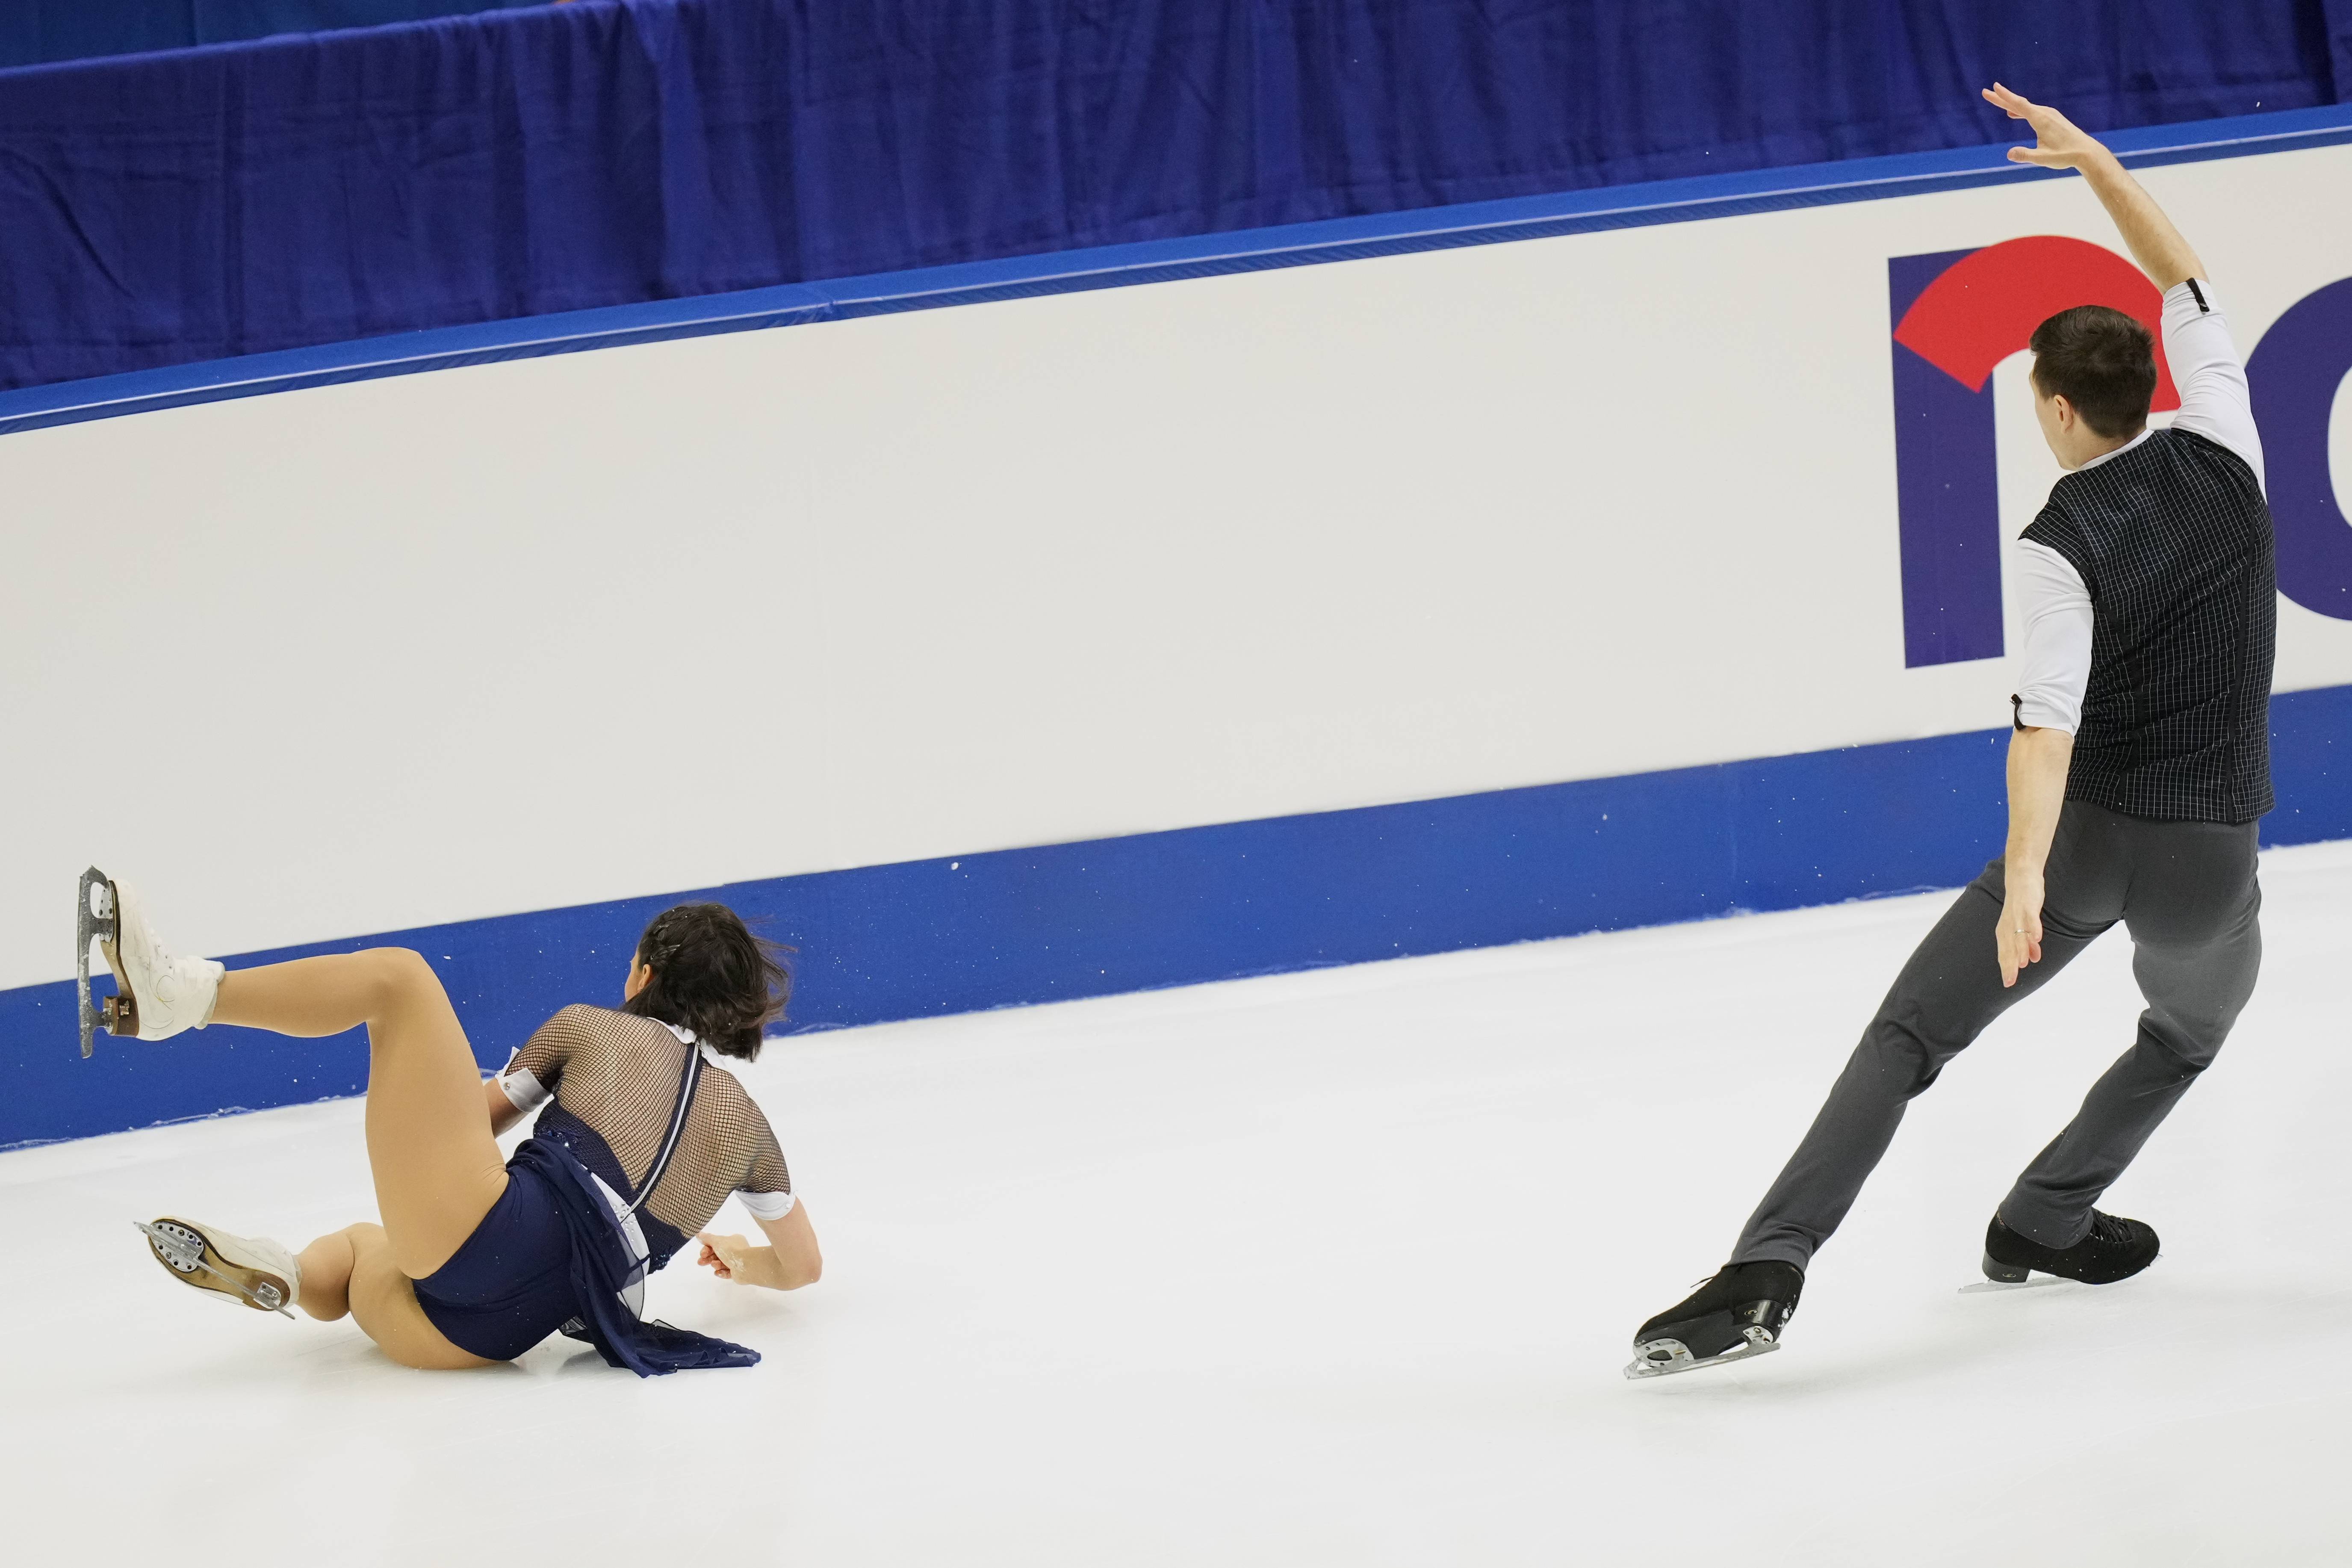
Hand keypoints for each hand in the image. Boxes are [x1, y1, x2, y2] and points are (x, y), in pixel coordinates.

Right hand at [696, 1232, 751, 1282]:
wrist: (746, 1265)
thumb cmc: (732, 1250)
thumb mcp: (717, 1241)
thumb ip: (707, 1238)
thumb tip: (699, 1234)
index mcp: (732, 1240)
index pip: (717, 1244)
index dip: (707, 1248)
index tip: (702, 1253)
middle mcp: (735, 1250)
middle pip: (717, 1254)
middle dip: (708, 1258)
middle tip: (700, 1262)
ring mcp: (736, 1261)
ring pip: (721, 1263)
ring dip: (715, 1264)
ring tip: (715, 1265)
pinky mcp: (737, 1272)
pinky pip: (726, 1272)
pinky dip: (721, 1272)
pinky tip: (718, 1272)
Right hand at [1982, 84, 2109, 170]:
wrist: (2086, 152)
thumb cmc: (2065, 155)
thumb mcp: (2042, 159)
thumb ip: (2025, 155)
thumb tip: (2009, 154)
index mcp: (2041, 119)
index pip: (2019, 105)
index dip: (2005, 96)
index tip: (1993, 87)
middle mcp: (2045, 113)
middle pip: (2019, 103)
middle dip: (2002, 98)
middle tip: (1987, 92)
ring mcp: (2050, 115)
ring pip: (2026, 107)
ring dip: (2011, 105)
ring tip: (1999, 103)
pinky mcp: (2053, 119)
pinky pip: (2033, 111)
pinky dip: (2021, 111)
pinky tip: (2015, 114)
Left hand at [1997, 870, 2044, 988]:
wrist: (2021, 876)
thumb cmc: (2021, 904)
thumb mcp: (2024, 925)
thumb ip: (2027, 943)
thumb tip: (2033, 960)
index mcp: (2005, 930)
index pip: (2004, 952)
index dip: (2006, 968)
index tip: (2008, 984)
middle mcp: (2008, 924)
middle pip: (2009, 947)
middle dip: (2010, 964)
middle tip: (2011, 980)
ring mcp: (2017, 914)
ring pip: (2019, 934)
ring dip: (2021, 949)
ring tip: (2024, 964)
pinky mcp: (2028, 904)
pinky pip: (2030, 917)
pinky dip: (2033, 927)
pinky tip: (2037, 938)